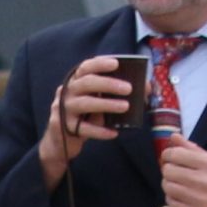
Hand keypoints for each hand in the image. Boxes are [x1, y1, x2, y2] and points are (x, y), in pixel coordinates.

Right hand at [39, 55, 135, 184]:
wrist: (61, 142)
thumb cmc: (84, 117)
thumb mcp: (97, 102)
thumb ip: (114, 94)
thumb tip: (145, 88)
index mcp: (75, 82)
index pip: (85, 67)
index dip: (100, 64)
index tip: (116, 64)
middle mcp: (67, 92)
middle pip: (86, 83)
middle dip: (108, 84)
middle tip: (128, 89)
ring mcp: (64, 110)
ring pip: (85, 103)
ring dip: (107, 104)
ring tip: (125, 107)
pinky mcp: (64, 128)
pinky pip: (84, 129)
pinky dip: (100, 131)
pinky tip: (113, 133)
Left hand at [159, 140, 206, 206]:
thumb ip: (193, 149)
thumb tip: (173, 136)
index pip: (176, 154)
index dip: (167, 154)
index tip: (168, 157)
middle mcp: (205, 180)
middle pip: (169, 171)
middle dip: (167, 170)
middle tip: (173, 172)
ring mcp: (200, 199)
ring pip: (168, 187)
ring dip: (168, 184)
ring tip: (176, 185)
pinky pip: (172, 203)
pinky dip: (171, 198)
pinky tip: (179, 196)